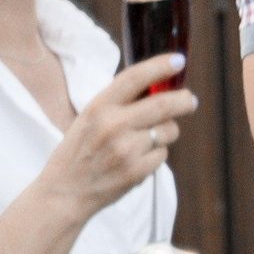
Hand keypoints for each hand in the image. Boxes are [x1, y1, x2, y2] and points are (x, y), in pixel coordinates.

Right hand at [41, 57, 197, 220]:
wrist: (64, 193)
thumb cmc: (79, 151)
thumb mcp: (89, 118)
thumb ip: (119, 103)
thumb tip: (160, 87)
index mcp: (98, 106)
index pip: (135, 77)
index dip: (160, 66)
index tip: (178, 60)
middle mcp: (113, 125)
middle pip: (164, 104)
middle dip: (184, 100)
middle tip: (189, 100)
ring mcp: (126, 150)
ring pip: (169, 130)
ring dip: (168, 131)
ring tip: (149, 138)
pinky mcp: (136, 171)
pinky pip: (163, 154)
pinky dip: (157, 154)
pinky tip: (138, 159)